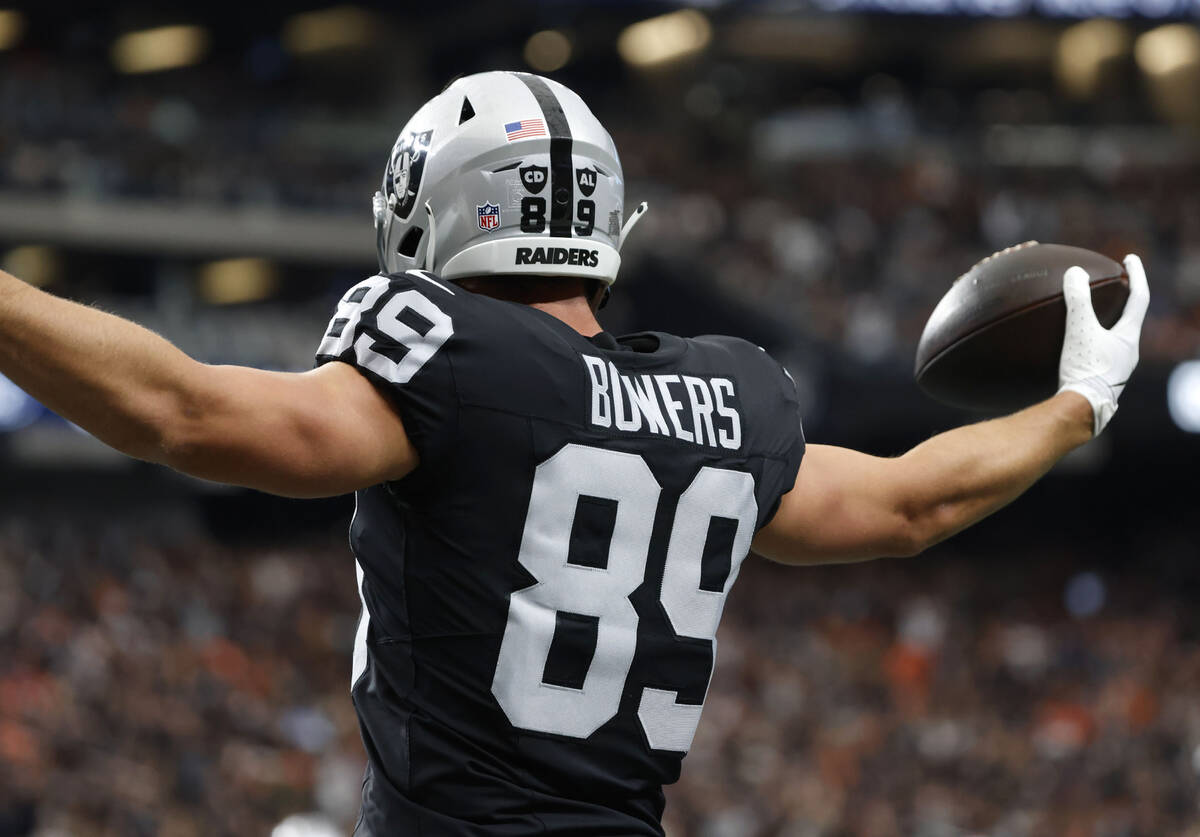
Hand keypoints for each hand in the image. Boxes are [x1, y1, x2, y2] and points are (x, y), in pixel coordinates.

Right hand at [1058, 254, 1149, 436]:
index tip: (1130, 259)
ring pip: (1116, 341)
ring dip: (1107, 326)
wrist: (1082, 410)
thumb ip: (1077, 301)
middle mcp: (1128, 354)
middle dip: (1123, 302)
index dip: (1136, 276)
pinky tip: (1076, 349)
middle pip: (1130, 320)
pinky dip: (1092, 344)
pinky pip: (1101, 356)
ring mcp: (1117, 370)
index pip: (1139, 298)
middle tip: (1113, 287)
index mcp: (1128, 337)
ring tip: (1092, 318)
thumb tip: (1075, 272)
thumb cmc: (1085, 369)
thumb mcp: (1080, 330)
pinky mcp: (1101, 383)